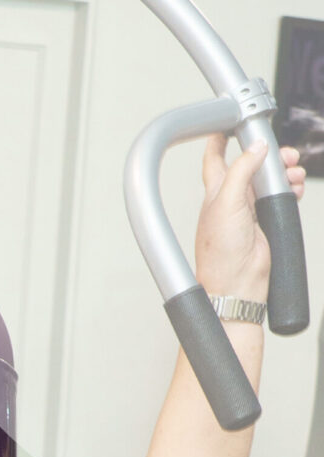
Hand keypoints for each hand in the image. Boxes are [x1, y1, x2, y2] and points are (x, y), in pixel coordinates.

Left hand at [195, 134, 305, 300]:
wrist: (237, 282)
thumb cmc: (221, 251)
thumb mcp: (227, 202)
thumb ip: (242, 171)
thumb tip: (256, 148)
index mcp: (215, 192)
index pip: (215, 158)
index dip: (220, 139)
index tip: (229, 122)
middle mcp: (231, 199)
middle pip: (252, 165)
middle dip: (270, 156)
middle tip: (285, 155)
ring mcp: (249, 210)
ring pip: (270, 180)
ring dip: (284, 173)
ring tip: (293, 175)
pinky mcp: (265, 220)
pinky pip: (280, 197)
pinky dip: (289, 190)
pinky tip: (293, 190)